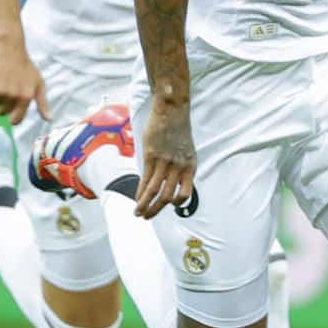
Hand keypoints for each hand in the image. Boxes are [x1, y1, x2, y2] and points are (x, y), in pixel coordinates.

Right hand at [0, 36, 48, 124]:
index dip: (12, 118)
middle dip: (4, 103)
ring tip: (2, 80)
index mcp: (26, 97)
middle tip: (9, 87)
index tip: (11, 113)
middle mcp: (12, 96)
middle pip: (2, 112)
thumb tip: (49, 120)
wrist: (8, 48)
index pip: (15, 120)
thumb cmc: (25, 66)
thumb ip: (43, 103)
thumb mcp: (38, 84)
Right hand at [135, 99, 195, 218]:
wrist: (172, 111)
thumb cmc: (177, 130)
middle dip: (157, 210)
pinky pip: (146, 180)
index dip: (175, 204)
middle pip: (169, 197)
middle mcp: (180, 167)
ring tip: (138, 213)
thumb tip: (171, 179)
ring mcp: (166, 162)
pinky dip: (140, 193)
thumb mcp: (186, 150)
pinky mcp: (152, 156)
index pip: (185, 194)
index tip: (167, 207)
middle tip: (148, 217)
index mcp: (191, 167)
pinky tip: (136, 199)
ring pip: (155, 192)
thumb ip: (180, 166)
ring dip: (145, 205)